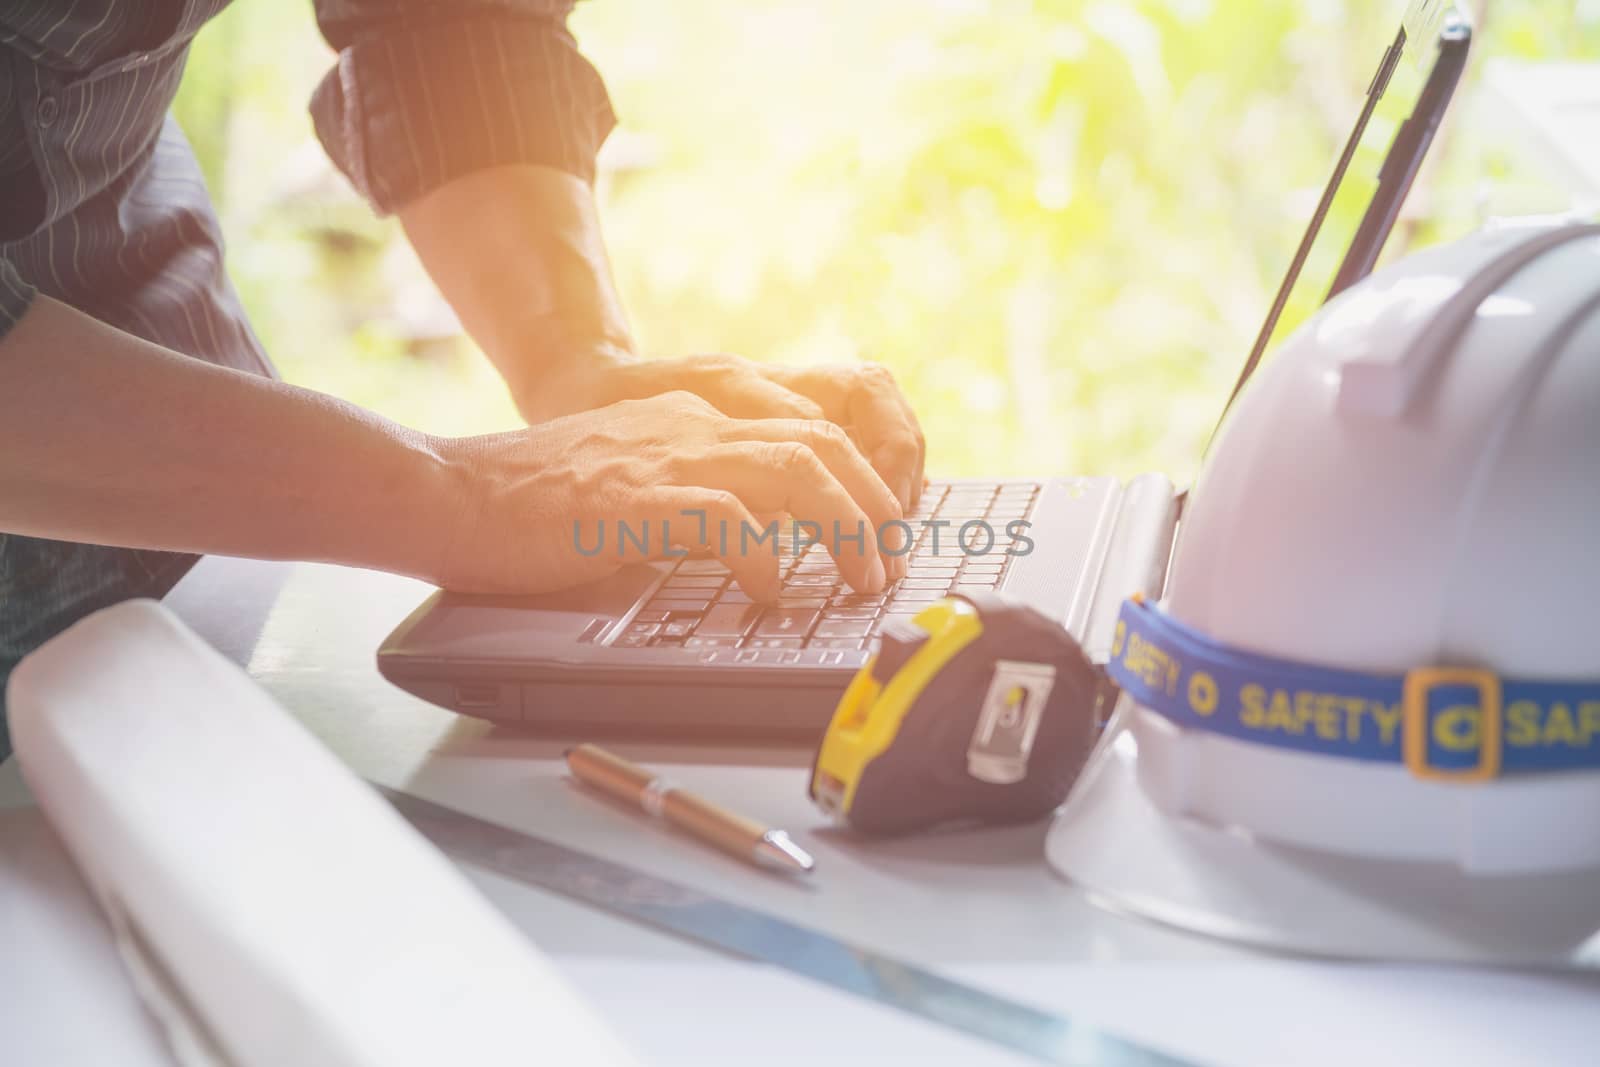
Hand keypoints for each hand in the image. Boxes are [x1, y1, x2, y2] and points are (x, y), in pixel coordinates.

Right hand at [430, 391, 903, 598]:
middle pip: (818, 445)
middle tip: (891, 562)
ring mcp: (662, 459)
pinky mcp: (630, 501)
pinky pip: (721, 518)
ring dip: (841, 525)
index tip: (880, 536)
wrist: (450, 492)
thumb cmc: (532, 506)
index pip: (805, 433)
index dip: (858, 484)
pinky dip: (760, 553)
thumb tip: (755, 548)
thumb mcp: (632, 489)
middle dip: (872, 504)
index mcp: (692, 422)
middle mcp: (690, 428)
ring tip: (862, 577)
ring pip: (790, 469)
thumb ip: (692, 503)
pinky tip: (771, 589)